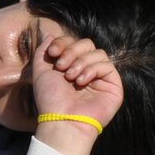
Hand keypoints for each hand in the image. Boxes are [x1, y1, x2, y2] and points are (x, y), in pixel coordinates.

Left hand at [30, 33, 123, 154]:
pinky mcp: (113, 84)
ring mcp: (101, 76)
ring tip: (70, 78)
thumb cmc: (50, 99)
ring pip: (97, 52)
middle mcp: (86, 68)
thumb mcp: (40, 72)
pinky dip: (92, 70)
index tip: (52, 53)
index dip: (63, 42)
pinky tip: (81, 82)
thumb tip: (49, 34)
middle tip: (61, 67)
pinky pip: (107, 64)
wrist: (62, 120)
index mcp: (71, 64)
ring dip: (81, 62)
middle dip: (72, 51)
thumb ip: (43, 52)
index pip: (72, 42)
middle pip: (87, 43)